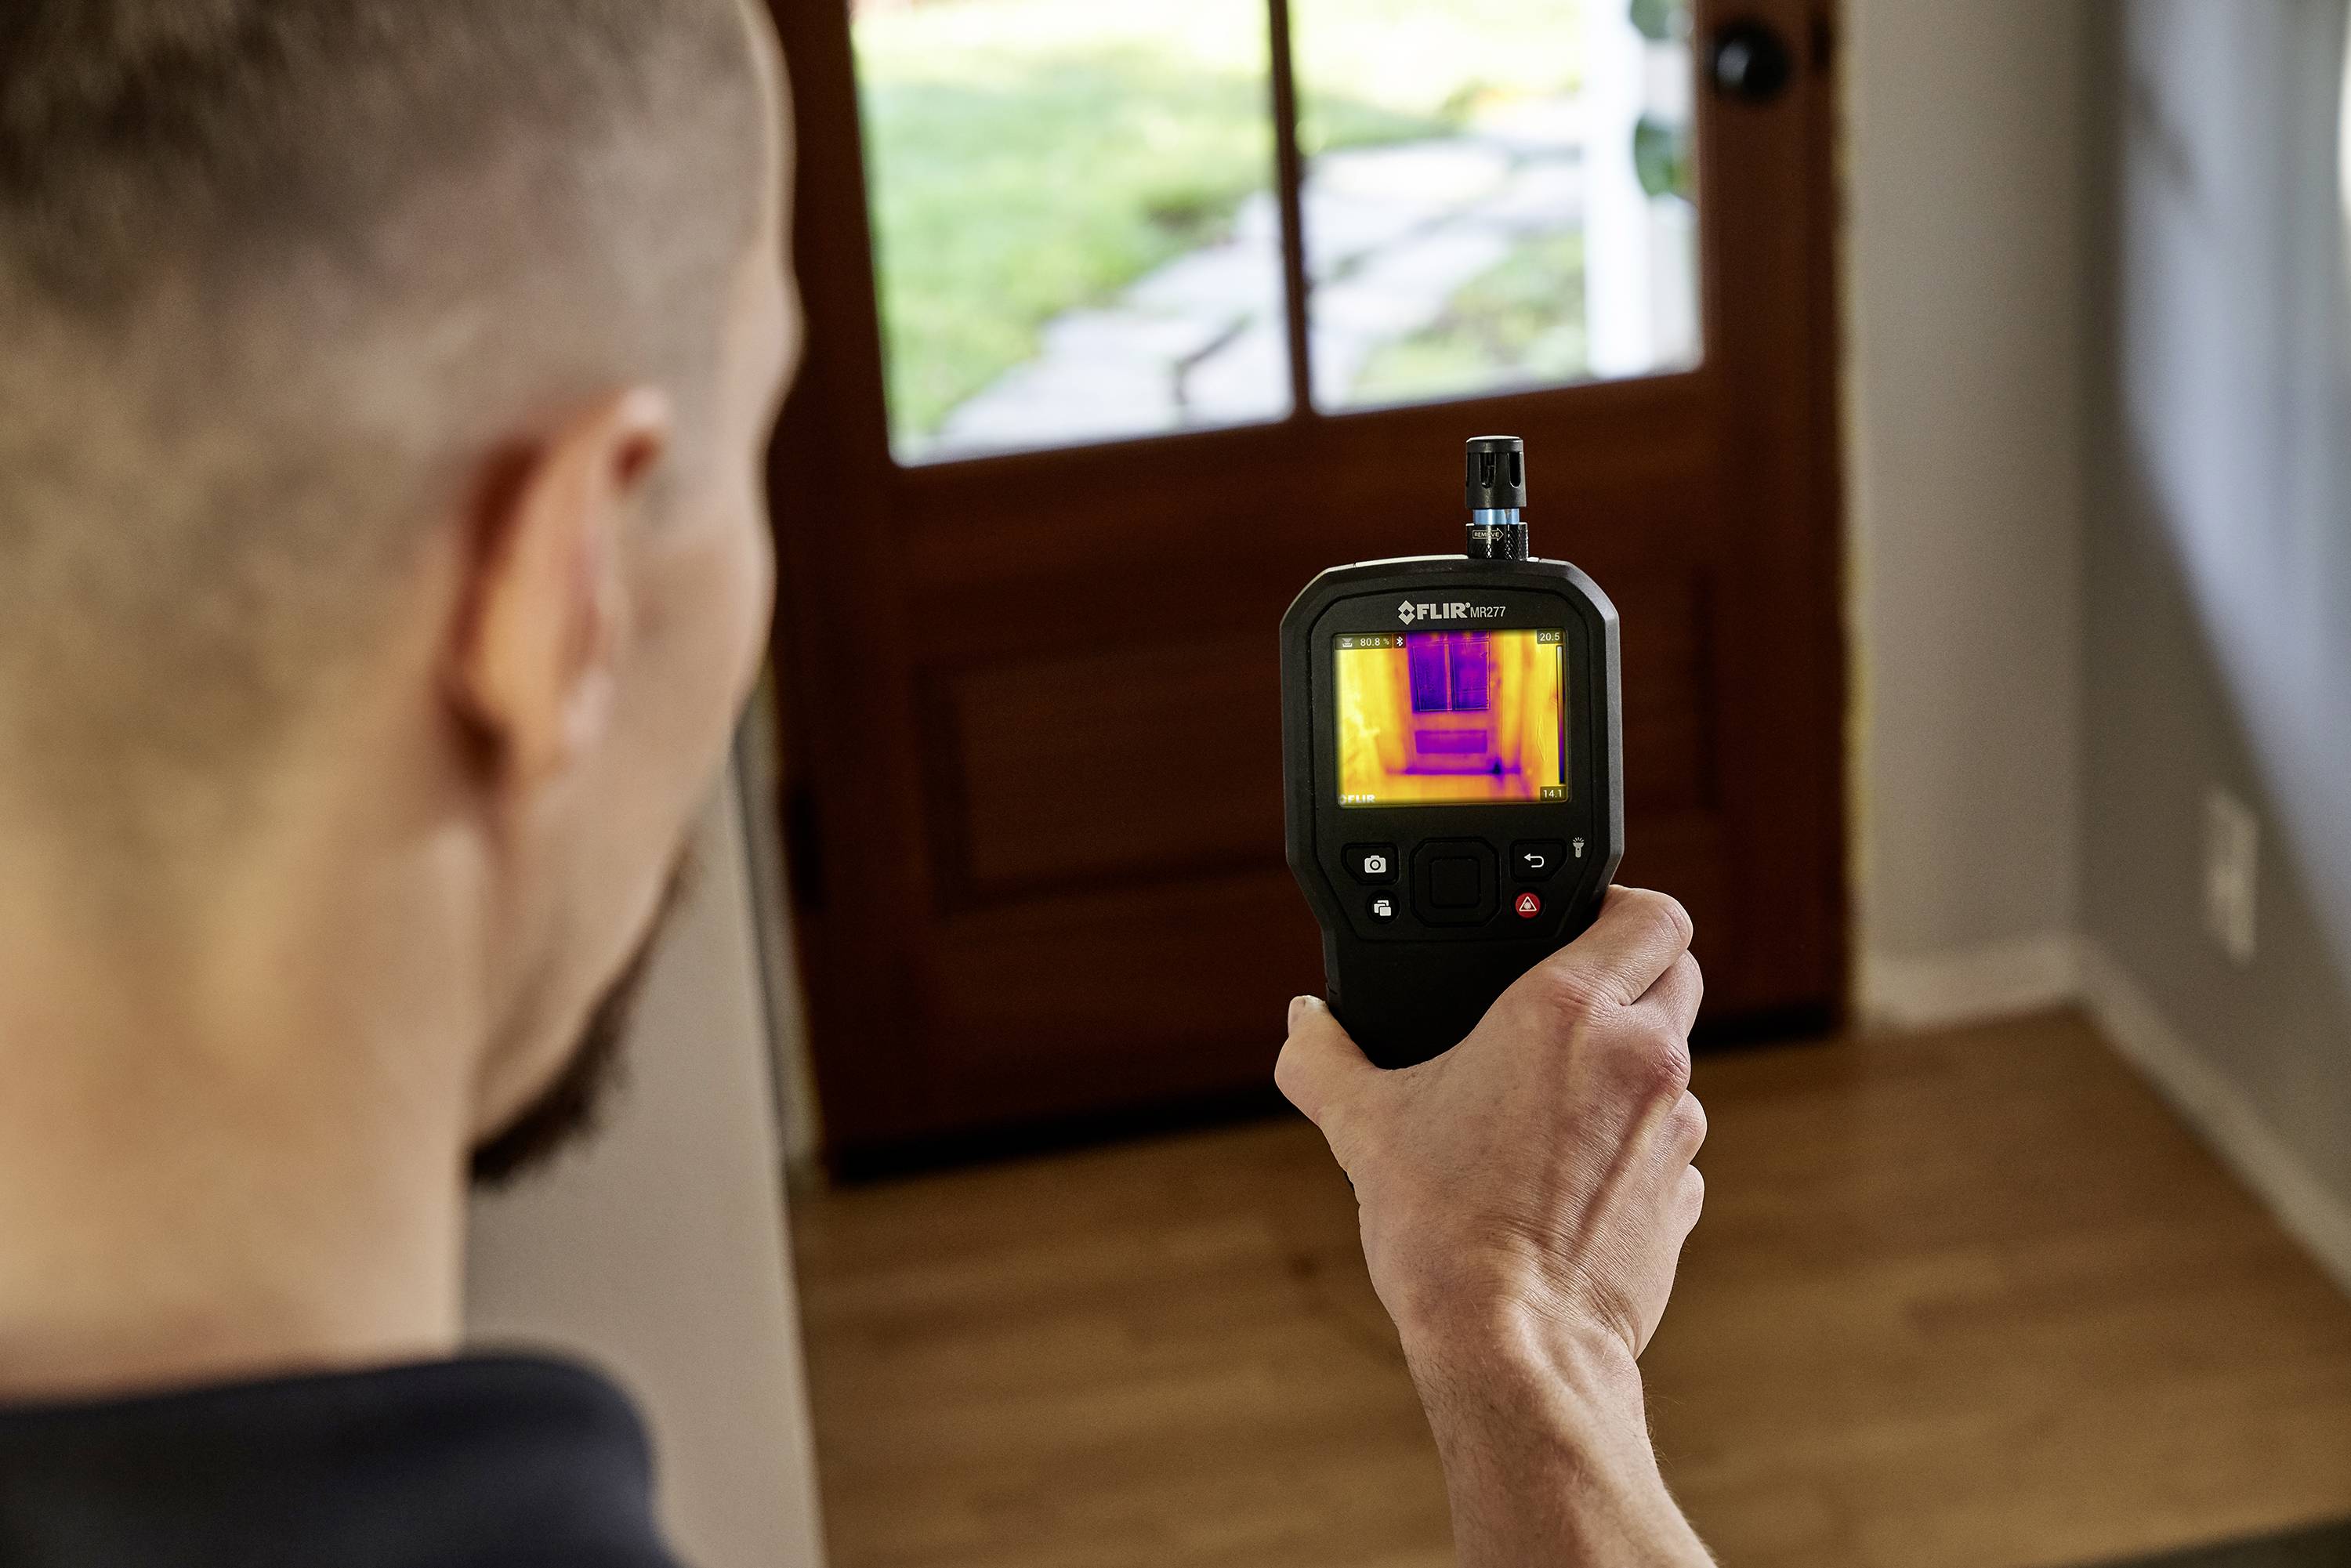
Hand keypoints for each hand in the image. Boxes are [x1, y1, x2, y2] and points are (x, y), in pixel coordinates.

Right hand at [1276, 886, 1706, 1365]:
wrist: (1512, 1345)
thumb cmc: (1444, 1230)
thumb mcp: (1362, 1126)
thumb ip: (1324, 1057)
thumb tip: (1302, 1025)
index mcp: (1567, 1011)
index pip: (1652, 912)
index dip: (1624, 903)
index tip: (1584, 921)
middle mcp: (1639, 1058)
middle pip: (1678, 973)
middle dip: (1636, 974)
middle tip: (1570, 1001)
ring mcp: (1674, 1129)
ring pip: (1675, 1062)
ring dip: (1630, 1066)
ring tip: (1555, 1102)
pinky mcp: (1682, 1196)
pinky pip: (1670, 1144)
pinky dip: (1633, 1145)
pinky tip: (1570, 1174)